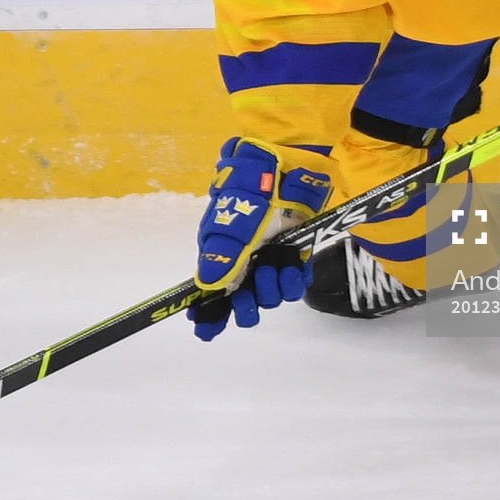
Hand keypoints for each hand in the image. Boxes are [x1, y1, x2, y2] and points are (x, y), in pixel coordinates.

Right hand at [189, 138, 331, 340]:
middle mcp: (244, 263)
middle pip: (243, 303)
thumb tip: (204, 288)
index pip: (211, 295)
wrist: (285, 169)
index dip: (209, 315)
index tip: (207, 331)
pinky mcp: (295, 255)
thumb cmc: (250, 196)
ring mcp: (270, 259)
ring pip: (271, 296)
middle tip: (249, 298)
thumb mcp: (229, 227)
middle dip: (246, 305)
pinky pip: (294, 284)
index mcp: (220, 256)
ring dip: (273, 288)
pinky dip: (294, 280)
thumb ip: (219, 260)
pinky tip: (292, 267)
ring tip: (276, 266)